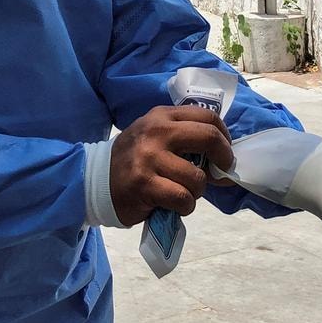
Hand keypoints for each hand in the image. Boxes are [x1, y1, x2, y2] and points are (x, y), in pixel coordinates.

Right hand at [110, 106, 233, 224]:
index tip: (225, 152)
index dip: (224, 136)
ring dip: (196, 192)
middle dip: (223, 158)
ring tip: (182, 193)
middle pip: (209, 137)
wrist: (96, 179)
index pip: (207, 116)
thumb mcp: (154, 135)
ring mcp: (149, 158)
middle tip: (220, 173)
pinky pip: (183, 198)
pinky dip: (185, 206)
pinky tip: (174, 205)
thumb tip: (224, 156)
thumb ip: (183, 136)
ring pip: (197, 177)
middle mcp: (156, 131)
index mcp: (162, 116)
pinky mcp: (145, 184)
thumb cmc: (134, 159)